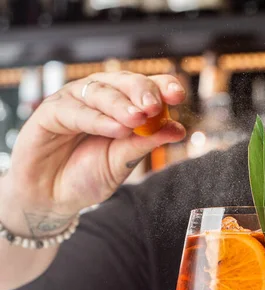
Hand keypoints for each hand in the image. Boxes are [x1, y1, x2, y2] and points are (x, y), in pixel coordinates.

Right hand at [1, 71, 185, 235]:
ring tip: (138, 119)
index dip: (162, 86)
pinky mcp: (50, 112)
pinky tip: (115, 129)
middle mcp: (98, 99)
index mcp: (120, 107)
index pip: (144, 88)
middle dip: (142, 91)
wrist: (52, 198)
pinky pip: (75, 110)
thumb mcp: (122, 164)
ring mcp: (73, 102)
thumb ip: (145, 145)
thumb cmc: (85, 178)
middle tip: (155, 105)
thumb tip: (177, 129)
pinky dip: (97, 119)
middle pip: (123, 81)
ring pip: (100, 92)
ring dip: (121, 104)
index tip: (178, 95)